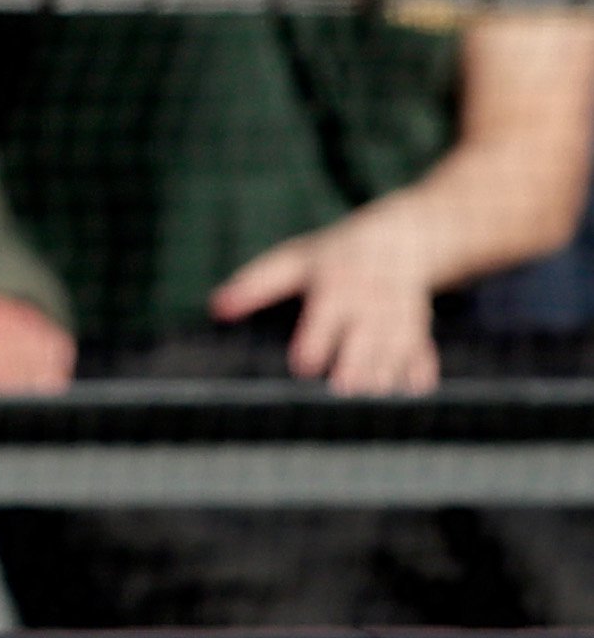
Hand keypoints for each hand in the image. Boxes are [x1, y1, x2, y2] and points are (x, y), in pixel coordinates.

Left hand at [211, 207, 443, 392]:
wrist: (400, 240)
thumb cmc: (332, 257)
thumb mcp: (292, 262)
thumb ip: (255, 286)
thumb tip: (216, 309)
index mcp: (336, 283)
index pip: (326, 313)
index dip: (315, 339)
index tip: (303, 365)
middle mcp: (370, 300)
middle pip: (366, 335)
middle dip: (357, 362)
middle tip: (342, 390)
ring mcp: (399, 313)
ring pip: (396, 346)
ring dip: (386, 372)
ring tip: (372, 397)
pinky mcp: (420, 328)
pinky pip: (423, 350)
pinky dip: (420, 369)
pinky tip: (416, 390)